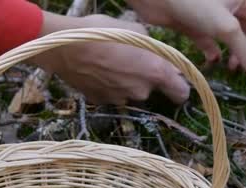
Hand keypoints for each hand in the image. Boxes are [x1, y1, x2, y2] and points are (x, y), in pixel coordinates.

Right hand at [27, 12, 189, 104]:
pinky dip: (108, 85)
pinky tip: (97, 69)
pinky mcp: (101, 101)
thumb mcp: (134, 28)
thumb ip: (151, 45)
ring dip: (125, 81)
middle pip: (150, 89)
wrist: (64, 46)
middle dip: (144, 77)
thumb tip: (154, 52)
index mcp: (154, 72)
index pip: (180, 92)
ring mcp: (120, 99)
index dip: (179, 87)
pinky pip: (111, 93)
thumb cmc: (101, 32)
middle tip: (130, 60)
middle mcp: (140, 90)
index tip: (174, 81)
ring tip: (110, 62)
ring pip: (130, 91)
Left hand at [126, 0, 245, 81]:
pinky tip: (214, 61)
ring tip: (235, 70)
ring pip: (232, 40)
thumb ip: (245, 51)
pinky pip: (209, 41)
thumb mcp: (225, 27)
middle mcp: (232, 6)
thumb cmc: (193, 1)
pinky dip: (214, 52)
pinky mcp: (194, 24)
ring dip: (237, 56)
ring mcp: (212, 16)